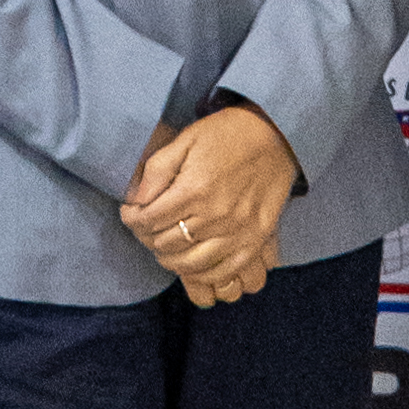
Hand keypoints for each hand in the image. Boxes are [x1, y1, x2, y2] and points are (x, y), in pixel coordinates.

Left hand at [120, 102, 297, 307]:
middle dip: (148, 237)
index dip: (132, 219)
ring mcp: (237, 232)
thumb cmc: (228, 134)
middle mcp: (215, 216)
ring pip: (190, 265)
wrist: (277, 136)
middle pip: (165, 244)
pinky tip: (193, 263)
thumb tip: (136, 200)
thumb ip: (157, 170)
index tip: (130, 213)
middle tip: (147, 228)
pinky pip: (223, 272)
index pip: (149, 220)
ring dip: (170, 259)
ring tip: (165, 247)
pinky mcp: (255, 241)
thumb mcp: (186, 140)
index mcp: (194, 189)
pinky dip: (203, 274)